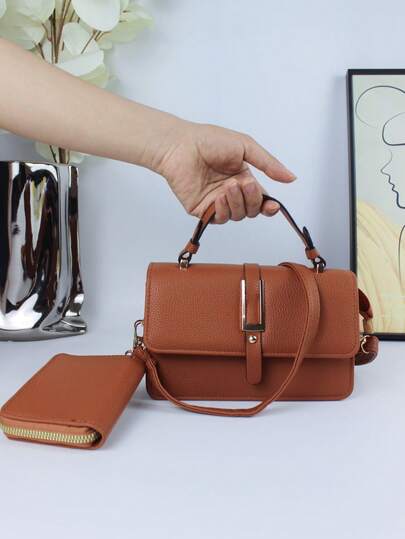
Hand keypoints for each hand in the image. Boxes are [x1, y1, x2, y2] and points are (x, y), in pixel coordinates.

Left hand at [153, 122, 295, 222]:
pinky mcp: (202, 210)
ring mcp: (217, 203)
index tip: (273, 206)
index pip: (261, 199)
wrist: (181, 146)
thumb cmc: (210, 141)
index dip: (269, 206)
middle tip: (244, 183)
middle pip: (252, 210)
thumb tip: (291, 178)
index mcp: (244, 178)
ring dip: (237, 202)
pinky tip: (219, 197)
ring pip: (238, 216)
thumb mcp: (246, 147)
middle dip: (252, 199)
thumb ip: (269, 164)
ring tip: (229, 185)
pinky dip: (223, 210)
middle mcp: (232, 193)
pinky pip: (220, 218)